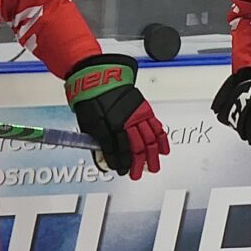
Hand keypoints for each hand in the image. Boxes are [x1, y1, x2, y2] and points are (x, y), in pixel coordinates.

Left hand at [66, 54, 169, 178]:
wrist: (100, 76)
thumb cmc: (91, 99)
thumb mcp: (87, 123)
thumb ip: (98, 142)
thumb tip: (104, 159)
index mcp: (111, 125)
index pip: (120, 151)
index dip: (122, 164)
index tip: (122, 171)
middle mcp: (127, 121)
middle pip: (137, 147)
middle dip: (139, 164)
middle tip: (138, 174)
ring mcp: (138, 115)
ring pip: (150, 139)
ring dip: (152, 155)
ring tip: (153, 167)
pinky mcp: (145, 109)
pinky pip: (157, 126)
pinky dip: (161, 139)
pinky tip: (163, 149)